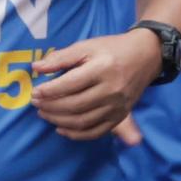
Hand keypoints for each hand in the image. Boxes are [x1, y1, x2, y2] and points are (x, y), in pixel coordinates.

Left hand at [31, 25, 169, 139]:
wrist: (146, 56)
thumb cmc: (112, 49)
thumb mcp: (86, 46)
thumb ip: (61, 57)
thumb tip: (36, 69)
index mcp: (102, 68)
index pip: (69, 84)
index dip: (49, 91)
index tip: (35, 92)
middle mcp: (111, 89)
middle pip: (74, 105)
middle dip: (50, 107)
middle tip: (35, 103)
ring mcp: (117, 106)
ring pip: (82, 121)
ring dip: (58, 120)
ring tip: (43, 114)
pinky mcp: (120, 116)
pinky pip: (96, 132)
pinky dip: (76, 134)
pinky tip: (61, 129)